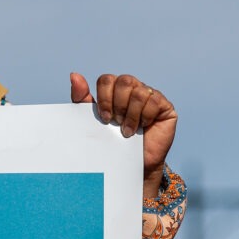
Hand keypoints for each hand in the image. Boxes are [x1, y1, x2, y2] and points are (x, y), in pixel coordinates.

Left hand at [70, 72, 177, 198]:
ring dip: (131, 114)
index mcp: (115, 89)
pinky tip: (142, 127)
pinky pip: (154, 100)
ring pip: (138, 92)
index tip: (104, 117)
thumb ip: (82, 98)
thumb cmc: (111, 141)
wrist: (131, 163)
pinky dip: (145, 116)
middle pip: (124, 81)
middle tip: (116, 123)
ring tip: (128, 130)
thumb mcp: (93, 119)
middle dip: (118, 105)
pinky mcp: (164, 106)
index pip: (106, 79)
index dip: (104, 98)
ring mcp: (150, 95)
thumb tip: (74, 75)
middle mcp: (133, 88)